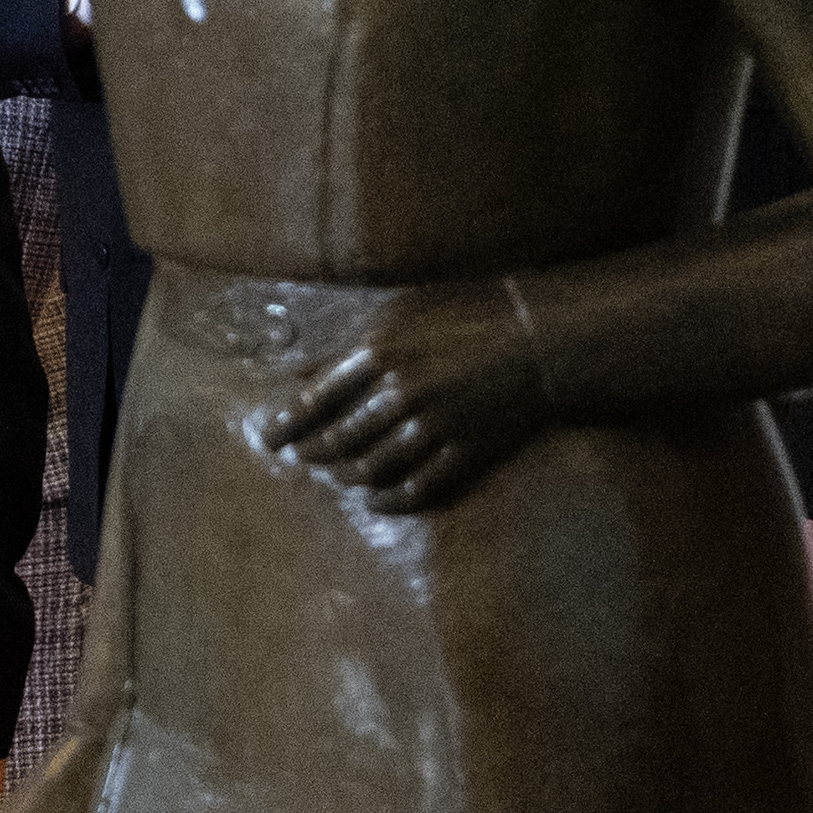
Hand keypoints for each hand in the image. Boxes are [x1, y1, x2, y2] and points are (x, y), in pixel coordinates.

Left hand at [253, 283, 552, 515]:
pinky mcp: (465, 451)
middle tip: (302, 457)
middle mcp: (400, 393)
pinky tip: (373, 500)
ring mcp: (434, 426)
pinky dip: (387, 501)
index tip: (271, 439)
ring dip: (343, 477)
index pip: (314, 401)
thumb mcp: (399, 312)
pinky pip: (415, 489)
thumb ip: (344, 343)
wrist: (542, 335)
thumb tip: (294, 371)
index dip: (287, 425)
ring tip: (333, 475)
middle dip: (312, 453)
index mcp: (378, 353)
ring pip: (370, 468)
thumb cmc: (467, 313)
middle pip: (337, 439)